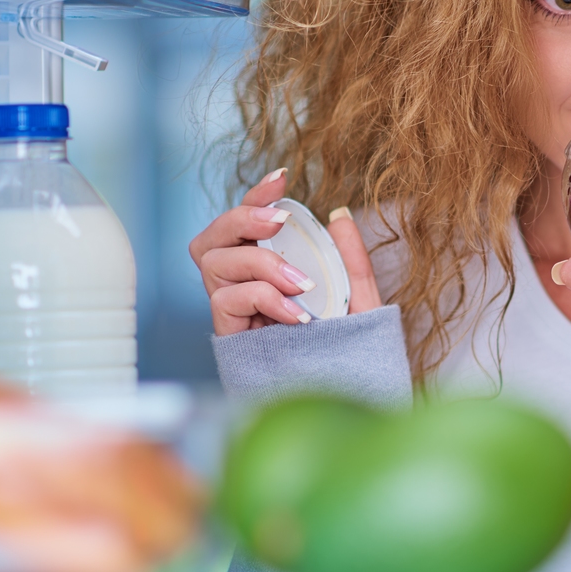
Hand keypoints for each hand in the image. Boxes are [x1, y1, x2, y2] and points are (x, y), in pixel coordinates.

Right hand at [188, 169, 382, 335]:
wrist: (346, 394)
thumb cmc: (349, 349)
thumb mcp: (359, 299)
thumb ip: (350, 260)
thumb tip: (337, 216)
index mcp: (269, 269)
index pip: (247, 223)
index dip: (256, 196)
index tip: (281, 178)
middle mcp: (243, 286)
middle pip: (211, 236)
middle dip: (240, 217)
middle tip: (280, 221)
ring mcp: (233, 311)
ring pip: (213, 261)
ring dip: (259, 261)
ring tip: (301, 283)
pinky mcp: (229, 336)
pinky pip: (227, 300)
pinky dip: (263, 297)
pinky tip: (297, 315)